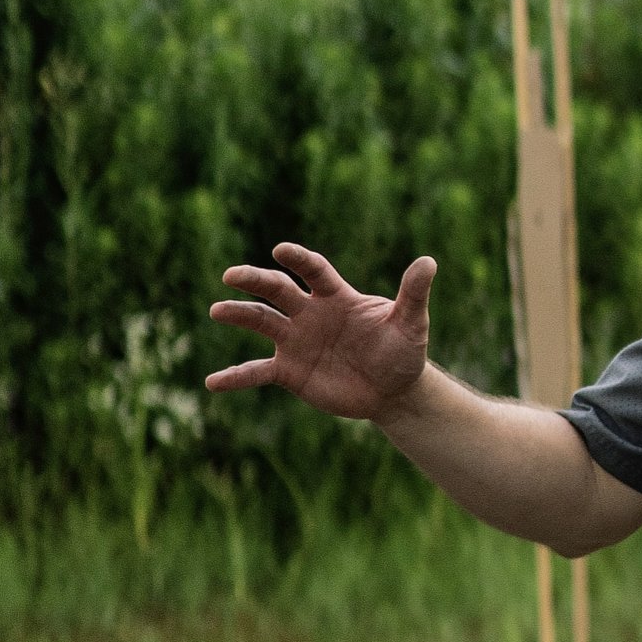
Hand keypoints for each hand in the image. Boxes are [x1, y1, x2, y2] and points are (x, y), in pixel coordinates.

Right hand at [207, 243, 434, 422]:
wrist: (393, 391)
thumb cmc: (402, 352)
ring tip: (217, 310)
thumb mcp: (412, 324)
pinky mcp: (289, 371)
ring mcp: (295, 341)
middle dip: (255, 281)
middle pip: (277, 290)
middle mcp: (309, 313)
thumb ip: (414, 294)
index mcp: (336, 296)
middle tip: (231, 276)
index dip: (298, 259)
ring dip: (238, 315)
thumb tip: (429, 261)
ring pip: (261, 322)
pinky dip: (235, 377)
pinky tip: (212, 383)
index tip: (281, 250)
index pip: (313, 271)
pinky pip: (257, 373)